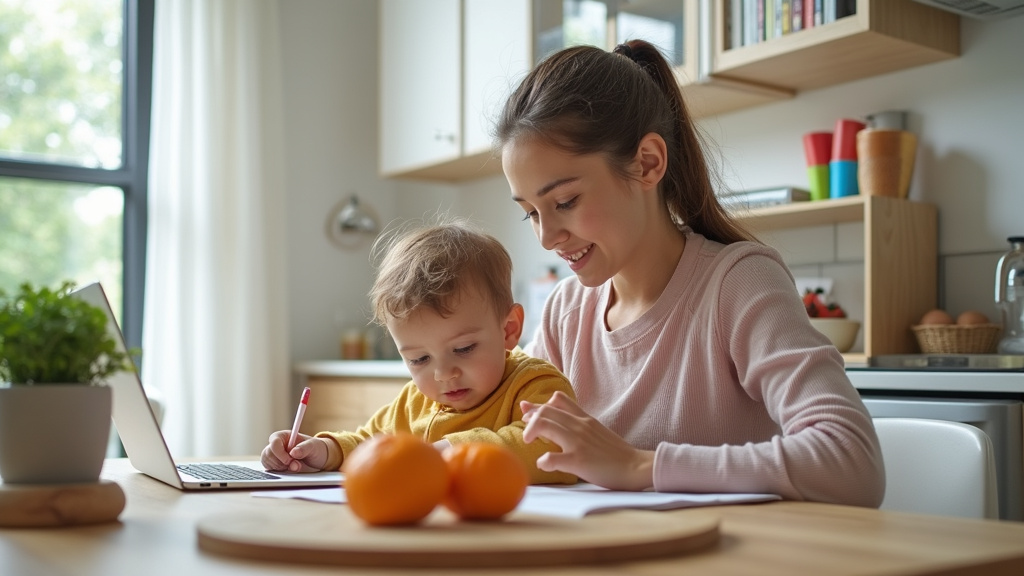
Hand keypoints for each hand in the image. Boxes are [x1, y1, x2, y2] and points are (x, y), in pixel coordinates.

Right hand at [260, 430, 328, 472]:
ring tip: (293, 465)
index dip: (279, 452)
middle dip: (280, 462)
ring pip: (267, 461)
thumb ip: (304, 448)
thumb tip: (293, 453)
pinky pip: (268, 467)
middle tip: (294, 464)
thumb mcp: (313, 446)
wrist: (317, 458)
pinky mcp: (273, 463)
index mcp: (284, 435)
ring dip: (280, 467)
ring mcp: (274, 454)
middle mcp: (277, 444)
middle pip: (268, 453)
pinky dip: (277, 471)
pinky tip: (287, 469)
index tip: (289, 460)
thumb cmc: (315, 448)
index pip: (274, 442)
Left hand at [521, 391, 654, 490]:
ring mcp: (578, 443)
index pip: (558, 400)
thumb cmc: (615, 452)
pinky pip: (553, 458)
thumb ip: (579, 422)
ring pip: (546, 425)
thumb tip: (561, 421)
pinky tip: (543, 464)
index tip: (527, 412)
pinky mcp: (579, 461)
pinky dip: (543, 461)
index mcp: (584, 419)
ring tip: (527, 441)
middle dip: (531, 417)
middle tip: (526, 430)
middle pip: (546, 411)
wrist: (635, 466)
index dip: (539, 405)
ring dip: (531, 431)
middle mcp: (579, 426)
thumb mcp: (596, 429)